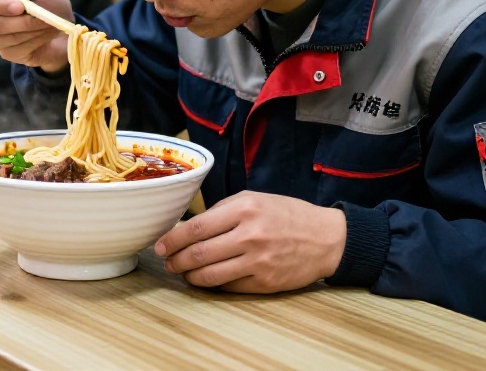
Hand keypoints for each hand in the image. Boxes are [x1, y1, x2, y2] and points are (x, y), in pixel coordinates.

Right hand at [0, 0, 72, 71]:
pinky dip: (37, 40)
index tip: (20, 6)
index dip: (0, 5)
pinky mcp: (7, 54)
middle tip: (44, 18)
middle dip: (23, 21)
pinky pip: (20, 49)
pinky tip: (45, 34)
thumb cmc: (47, 3)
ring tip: (49, 23)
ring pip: (10, 38)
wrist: (62, 27)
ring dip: (34, 30)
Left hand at [155, 192, 347, 293]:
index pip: (196, 228)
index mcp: (245, 209)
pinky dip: (213, 285)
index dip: (172, 240)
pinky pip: (229, 287)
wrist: (326, 238)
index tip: (160, 245)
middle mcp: (250, 235)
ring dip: (190, 277)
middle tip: (167, 263)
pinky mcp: (266, 282)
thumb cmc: (287, 215)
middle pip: (199, 254)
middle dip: (176, 261)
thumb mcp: (255, 199)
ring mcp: (258, 261)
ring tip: (183, 273)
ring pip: (210, 275)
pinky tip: (208, 280)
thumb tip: (190, 227)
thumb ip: (223, 210)